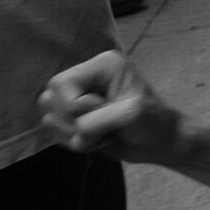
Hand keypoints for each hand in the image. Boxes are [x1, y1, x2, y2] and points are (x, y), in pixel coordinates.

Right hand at [41, 51, 183, 162]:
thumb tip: (77, 128)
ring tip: (106, 133)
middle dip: (76, 120)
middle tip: (106, 124)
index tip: (103, 108)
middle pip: (48, 99)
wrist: (160, 143)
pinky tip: (100, 140)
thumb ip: (98, 118)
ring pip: (49, 119)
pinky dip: (78, 143)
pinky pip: (55, 134)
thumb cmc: (153, 122)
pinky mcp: (74, 120)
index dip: (75, 104)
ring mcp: (78, 100)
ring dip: (78, 135)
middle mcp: (86, 79)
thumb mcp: (130, 113)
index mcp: (102, 65)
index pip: (61, 83)